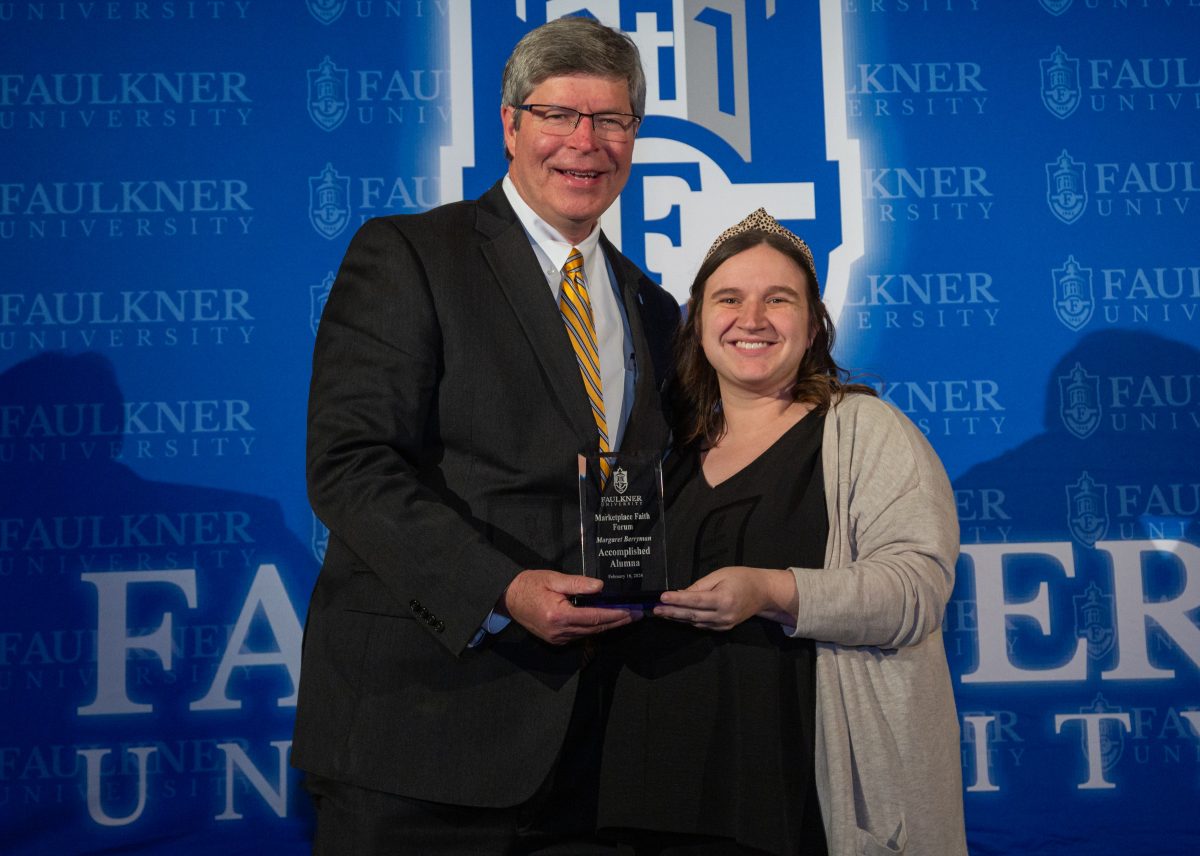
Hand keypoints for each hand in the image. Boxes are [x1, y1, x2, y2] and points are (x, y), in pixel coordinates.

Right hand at [501, 570, 637, 644]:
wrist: (508, 598)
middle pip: (596, 628)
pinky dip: (594, 628)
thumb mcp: (553, 579)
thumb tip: (600, 587)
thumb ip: (578, 583)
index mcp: (560, 616)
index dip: (617, 615)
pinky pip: (580, 635)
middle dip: (618, 622)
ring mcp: (557, 638)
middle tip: (636, 615)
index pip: (596, 617)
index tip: (632, 611)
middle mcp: (560, 632)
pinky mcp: (555, 640)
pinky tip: (604, 621)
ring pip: (589, 633)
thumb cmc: (530, 584)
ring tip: (625, 617)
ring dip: (608, 626)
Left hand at [653, 566, 797, 630]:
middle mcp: (724, 615)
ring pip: (696, 622)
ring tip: (663, 612)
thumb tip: (681, 593)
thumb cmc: (742, 578)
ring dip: (678, 617)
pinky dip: (690, 620)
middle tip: (655, 609)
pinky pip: (703, 625)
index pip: (695, 600)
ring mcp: (724, 624)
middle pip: (692, 615)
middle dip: (672, 612)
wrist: (763, 593)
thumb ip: (700, 586)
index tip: (662, 597)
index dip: (677, 599)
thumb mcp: (720, 575)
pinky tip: (679, 615)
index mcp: (723, 599)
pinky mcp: (724, 628)